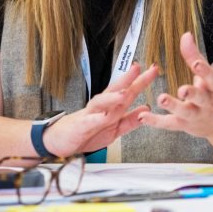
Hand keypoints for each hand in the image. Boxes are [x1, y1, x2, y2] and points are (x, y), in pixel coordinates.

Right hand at [43, 63, 157, 156]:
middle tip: (139, 68)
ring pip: (101, 102)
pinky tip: (103, 116)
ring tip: (125, 92)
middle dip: (128, 79)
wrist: (59, 143)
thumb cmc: (86, 133)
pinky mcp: (80, 127)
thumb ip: (130, 120)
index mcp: (110, 107)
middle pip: (115, 89)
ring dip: (113, 97)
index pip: (127, 90)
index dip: (140, 80)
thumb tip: (146, 108)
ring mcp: (89, 115)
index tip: (153, 70)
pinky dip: (96, 119)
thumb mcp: (114, 130)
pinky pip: (88, 122)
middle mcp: (100, 107)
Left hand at [139, 32, 212, 142]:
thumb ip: (195, 56)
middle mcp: (207, 102)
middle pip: (200, 98)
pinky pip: (170, 123)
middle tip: (183, 90)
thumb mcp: (209, 76)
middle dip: (192, 93)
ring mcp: (196, 115)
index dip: (204, 71)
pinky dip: (156, 121)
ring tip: (161, 98)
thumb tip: (186, 35)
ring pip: (185, 112)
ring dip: (173, 105)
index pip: (211, 77)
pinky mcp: (185, 125)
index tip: (196, 64)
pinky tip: (143, 117)